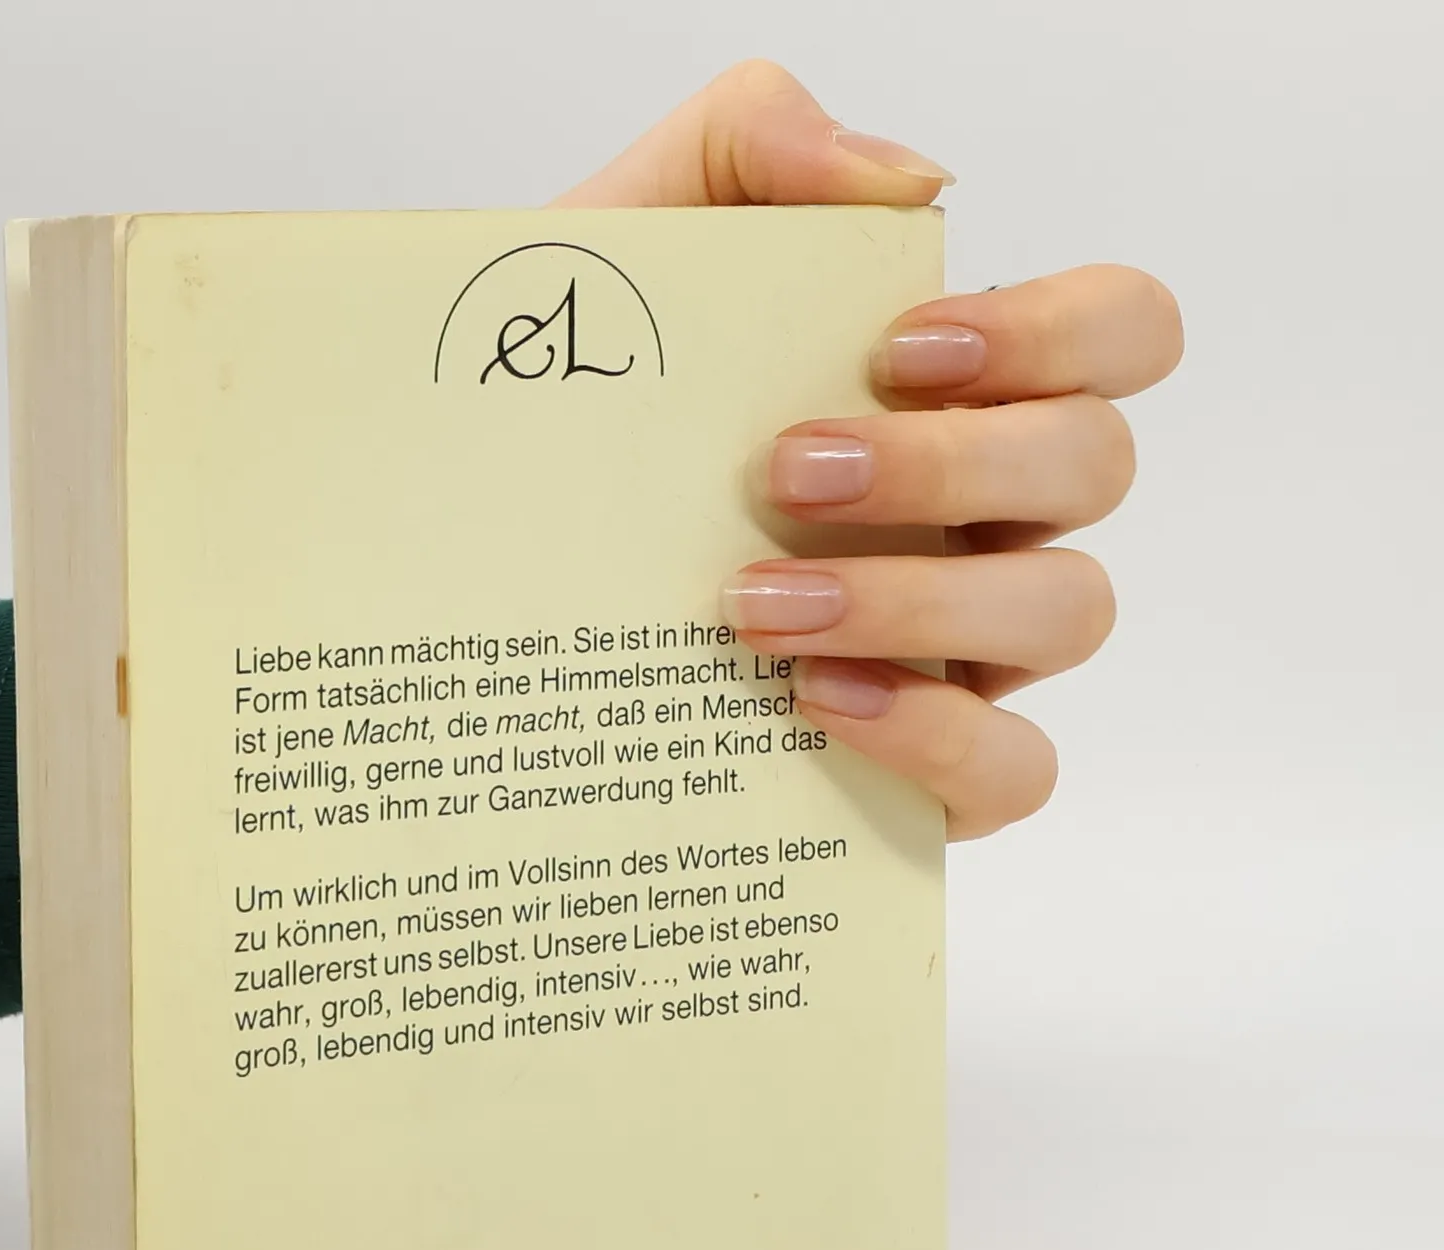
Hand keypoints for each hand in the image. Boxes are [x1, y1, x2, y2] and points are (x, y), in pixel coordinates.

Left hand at [557, 63, 1182, 840]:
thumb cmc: (571, 410)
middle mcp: (985, 516)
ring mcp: (969, 646)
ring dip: (923, 602)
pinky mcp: (928, 769)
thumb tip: (913, 182)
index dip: (1058, 331)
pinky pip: (1013, 768)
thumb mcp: (627, 243)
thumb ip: (753, 146)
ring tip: (756, 607)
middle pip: (1094, 469)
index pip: (1116, 334)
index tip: (901, 350)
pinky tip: (814, 702)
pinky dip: (937, 736)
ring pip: (1068, 613)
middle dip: (952, 465)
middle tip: (789, 470)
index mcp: (954, 394)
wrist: (466, 549)